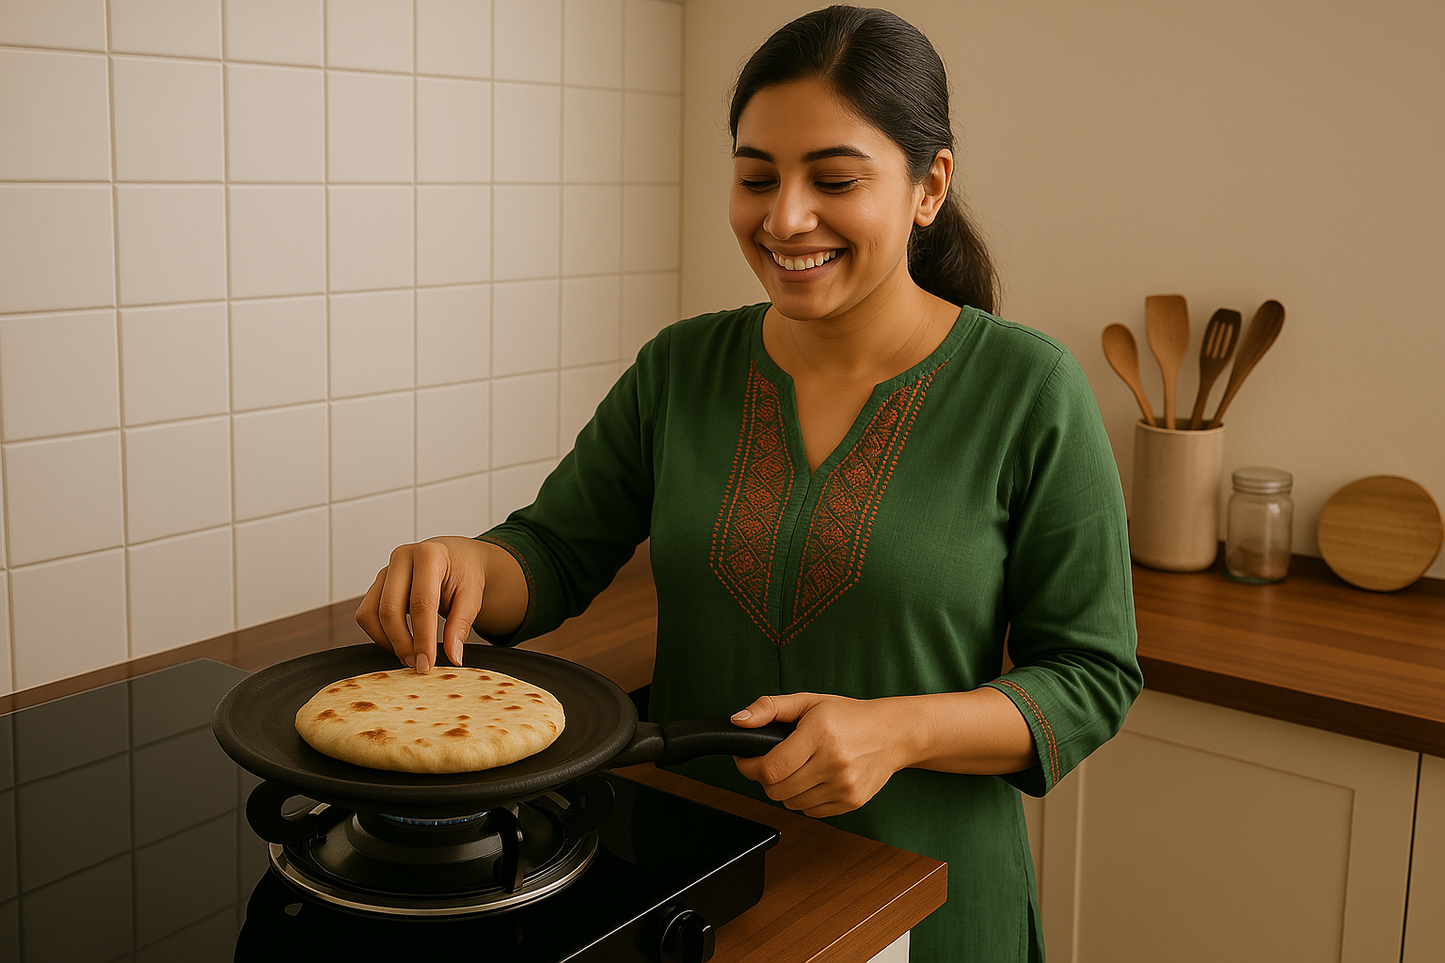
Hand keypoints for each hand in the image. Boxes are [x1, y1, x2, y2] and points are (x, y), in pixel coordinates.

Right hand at [354, 537, 524, 672]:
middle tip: (418, 665)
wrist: (455, 557)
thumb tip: (453, 657)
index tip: (427, 664)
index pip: (421, 603)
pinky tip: (401, 643)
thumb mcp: (472, 596)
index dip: (423, 638)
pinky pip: (366, 614)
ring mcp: (385, 570)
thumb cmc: (464, 574)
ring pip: (370, 613)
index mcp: (429, 555)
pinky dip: (380, 634)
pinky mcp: (377, 584)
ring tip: (410, 656)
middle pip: (389, 609)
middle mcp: (402, 558)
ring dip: (387, 641)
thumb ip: (461, 625)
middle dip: (402, 643)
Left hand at [730, 693, 912, 817]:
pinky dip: (804, 799)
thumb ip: (769, 708)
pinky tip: (813, 779)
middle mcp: (834, 762)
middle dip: (765, 778)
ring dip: (784, 789)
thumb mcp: (808, 701)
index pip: (770, 768)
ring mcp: (844, 785)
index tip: (745, 759)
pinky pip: (811, 811)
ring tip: (795, 769)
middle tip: (771, 762)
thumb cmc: (849, 716)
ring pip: (791, 803)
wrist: (892, 733)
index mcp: (820, 734)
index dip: (749, 767)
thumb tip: (738, 721)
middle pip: (776, 790)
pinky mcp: (851, 802)